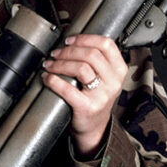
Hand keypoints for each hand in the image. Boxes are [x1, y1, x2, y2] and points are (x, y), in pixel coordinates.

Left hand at [41, 34, 126, 157]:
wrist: (93, 128)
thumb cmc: (95, 99)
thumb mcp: (104, 78)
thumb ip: (96, 60)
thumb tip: (71, 41)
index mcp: (119, 70)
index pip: (106, 44)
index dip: (85, 38)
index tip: (69, 40)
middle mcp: (113, 82)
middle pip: (90, 54)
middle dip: (69, 51)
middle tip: (56, 53)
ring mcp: (102, 95)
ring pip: (80, 68)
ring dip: (60, 63)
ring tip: (50, 65)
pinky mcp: (88, 107)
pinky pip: (68, 89)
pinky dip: (54, 81)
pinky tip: (47, 78)